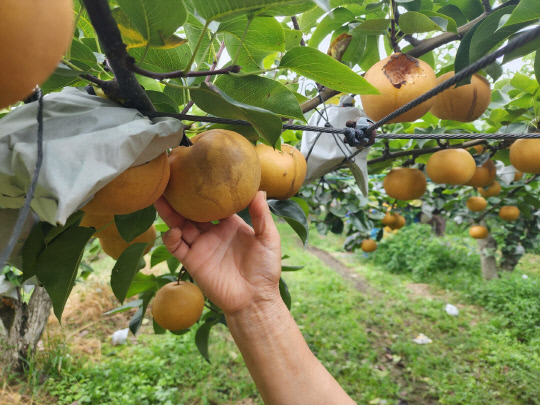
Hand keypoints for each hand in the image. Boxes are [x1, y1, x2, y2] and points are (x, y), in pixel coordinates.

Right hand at [154, 191, 281, 314]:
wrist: (255, 299)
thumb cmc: (265, 269)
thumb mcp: (268, 239)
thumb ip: (262, 215)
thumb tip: (258, 190)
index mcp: (230, 224)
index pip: (214, 202)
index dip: (206, 189)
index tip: (199, 171)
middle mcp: (212, 232)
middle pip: (192, 211)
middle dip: (181, 197)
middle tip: (171, 179)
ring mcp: (201, 246)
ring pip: (180, 225)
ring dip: (169, 212)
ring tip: (160, 197)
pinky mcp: (193, 262)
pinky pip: (177, 247)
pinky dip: (171, 238)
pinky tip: (174, 230)